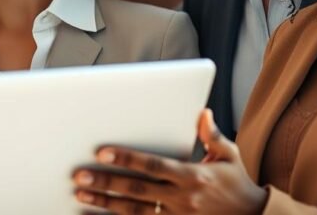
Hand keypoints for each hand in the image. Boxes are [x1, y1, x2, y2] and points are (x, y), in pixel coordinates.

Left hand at [72, 109, 266, 213]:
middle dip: (106, 182)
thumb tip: (202, 112)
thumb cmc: (237, 184)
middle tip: (79, 176)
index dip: (127, 159)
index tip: (102, 152)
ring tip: (81, 194)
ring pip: (134, 211)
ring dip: (105, 203)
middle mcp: (182, 198)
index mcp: (192, 175)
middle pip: (137, 190)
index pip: (153, 166)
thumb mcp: (229, 156)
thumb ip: (211, 135)